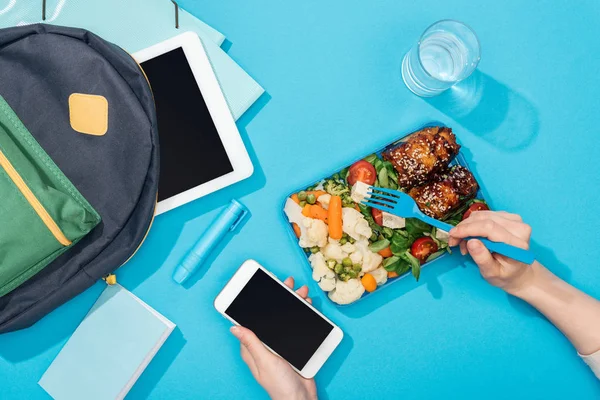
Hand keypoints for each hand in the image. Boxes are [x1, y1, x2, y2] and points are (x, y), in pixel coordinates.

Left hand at [230, 277, 317, 399]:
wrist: (301, 399)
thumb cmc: (280, 385)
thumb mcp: (265, 361)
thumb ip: (252, 343)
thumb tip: (234, 327)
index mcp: (253, 348)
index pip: (251, 320)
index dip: (255, 303)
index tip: (259, 287)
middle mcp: (265, 345)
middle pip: (270, 316)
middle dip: (280, 298)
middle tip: (286, 283)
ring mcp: (280, 346)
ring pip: (285, 318)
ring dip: (293, 304)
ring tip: (301, 292)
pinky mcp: (294, 348)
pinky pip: (297, 326)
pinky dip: (302, 315)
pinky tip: (307, 307)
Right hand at [448, 211, 535, 294]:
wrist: (518, 272)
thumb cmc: (505, 275)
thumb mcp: (492, 273)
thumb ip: (482, 258)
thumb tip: (471, 242)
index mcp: (517, 244)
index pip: (489, 228)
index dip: (468, 229)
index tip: (452, 235)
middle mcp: (519, 228)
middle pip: (484, 219)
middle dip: (464, 228)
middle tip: (453, 241)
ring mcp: (515, 220)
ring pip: (482, 215)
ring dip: (467, 226)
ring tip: (463, 243)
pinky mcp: (509, 216)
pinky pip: (485, 215)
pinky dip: (473, 224)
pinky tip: (472, 237)